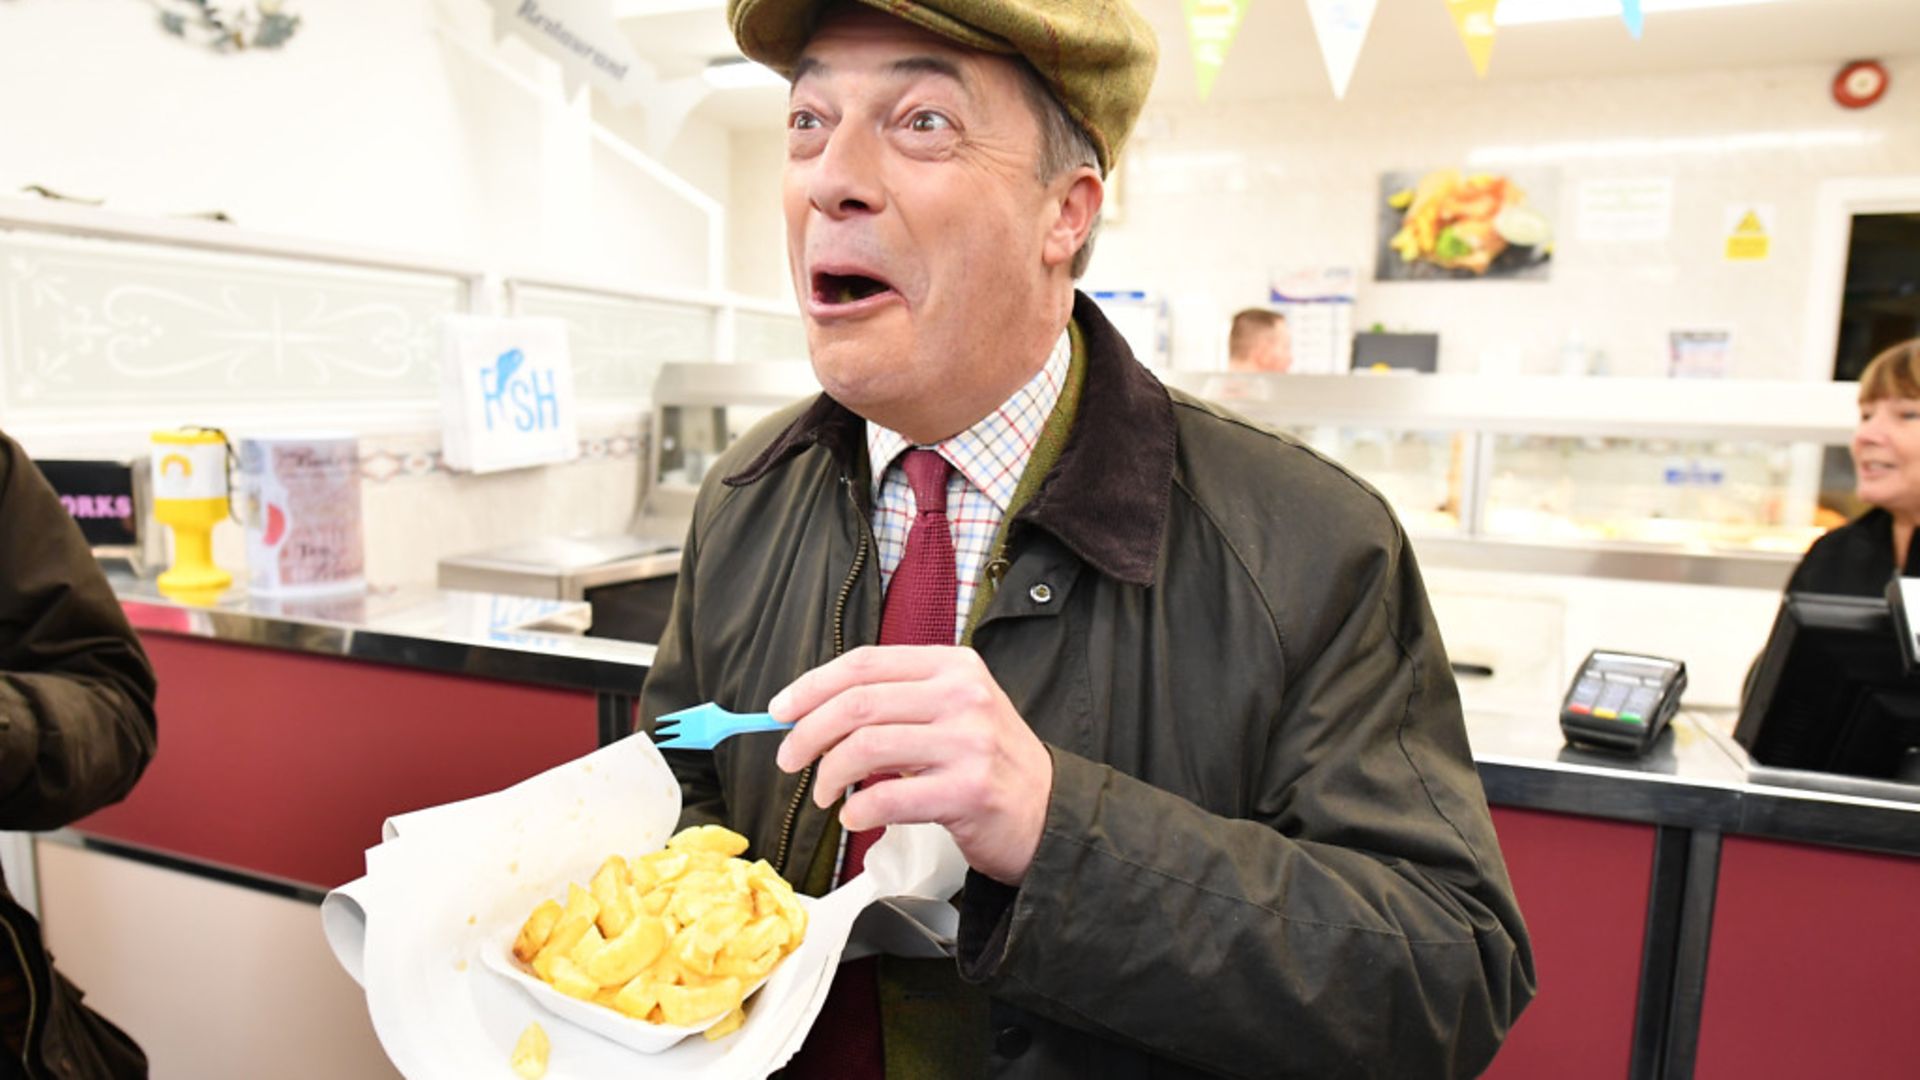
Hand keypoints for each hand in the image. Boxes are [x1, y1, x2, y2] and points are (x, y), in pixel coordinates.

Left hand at [769, 645, 1052, 884]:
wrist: (1048, 812)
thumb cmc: (989, 762)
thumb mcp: (953, 710)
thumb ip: (895, 702)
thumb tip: (812, 712)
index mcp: (953, 666)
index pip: (864, 664)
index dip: (812, 686)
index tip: (780, 710)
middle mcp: (962, 696)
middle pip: (857, 703)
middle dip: (807, 733)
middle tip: (788, 759)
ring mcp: (968, 743)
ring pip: (865, 748)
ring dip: (828, 775)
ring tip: (824, 794)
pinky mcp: (968, 791)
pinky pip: (887, 797)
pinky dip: (857, 810)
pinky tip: (854, 817)